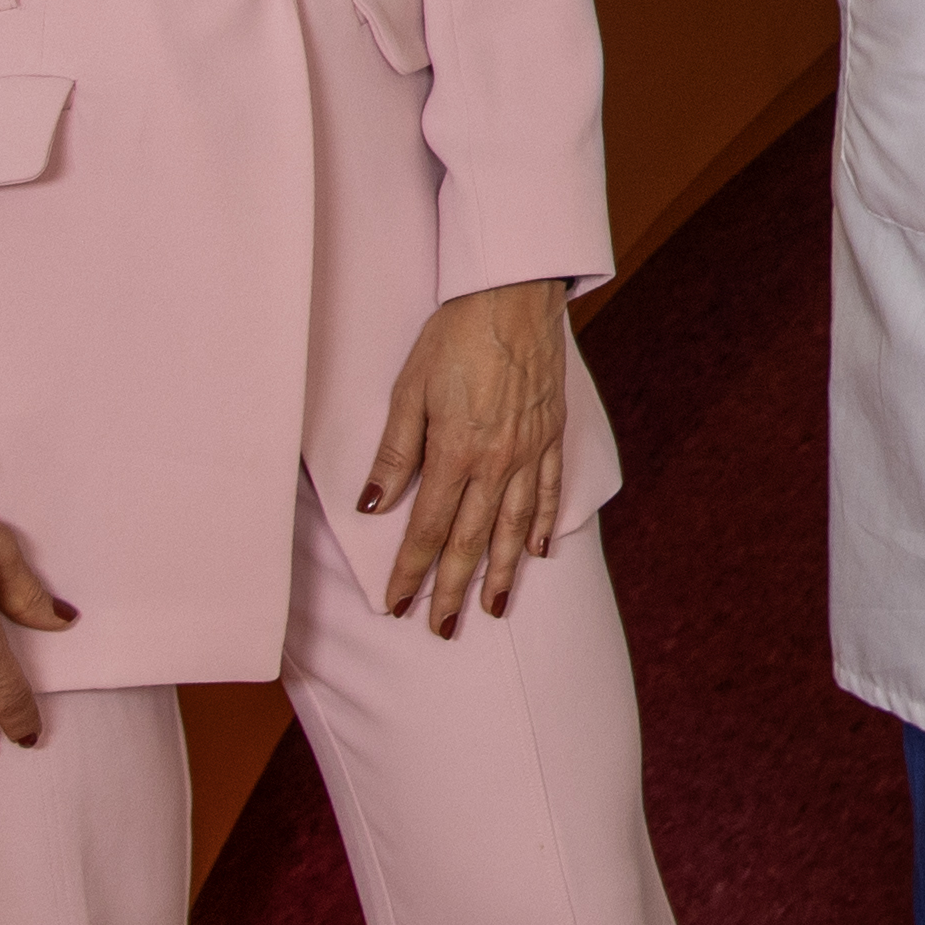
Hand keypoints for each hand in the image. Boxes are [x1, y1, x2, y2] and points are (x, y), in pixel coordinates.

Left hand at [357, 277, 575, 635]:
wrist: (514, 295)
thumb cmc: (455, 336)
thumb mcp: (409, 390)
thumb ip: (394, 451)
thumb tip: (374, 504)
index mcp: (456, 452)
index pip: (427, 529)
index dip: (410, 572)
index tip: (398, 605)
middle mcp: (497, 461)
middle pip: (472, 540)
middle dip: (453, 588)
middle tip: (443, 629)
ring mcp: (529, 450)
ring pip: (515, 526)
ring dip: (503, 571)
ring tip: (495, 608)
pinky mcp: (550, 434)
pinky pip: (548, 490)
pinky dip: (542, 525)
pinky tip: (539, 551)